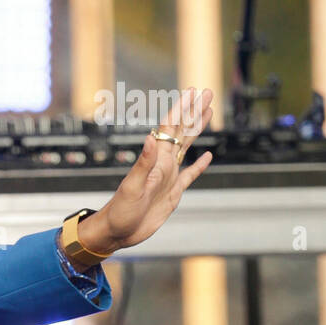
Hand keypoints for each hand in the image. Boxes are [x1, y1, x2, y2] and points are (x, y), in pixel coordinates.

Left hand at [80, 87, 213, 254]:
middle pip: (182, 132)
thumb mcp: (132, 187)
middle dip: (194, 112)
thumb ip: (143, 163)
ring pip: (187, 147)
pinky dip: (199, 166)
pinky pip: (190, 175)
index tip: (193, 92)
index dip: (182, 109)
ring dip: (197, 130)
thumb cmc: (120, 211)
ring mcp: (168, 177)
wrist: (117, 232)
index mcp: (155, 160)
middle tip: (206, 93)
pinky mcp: (173, 193)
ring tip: (208, 112)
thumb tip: (151, 137)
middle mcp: (163, 164)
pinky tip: (207, 156)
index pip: (170, 128)